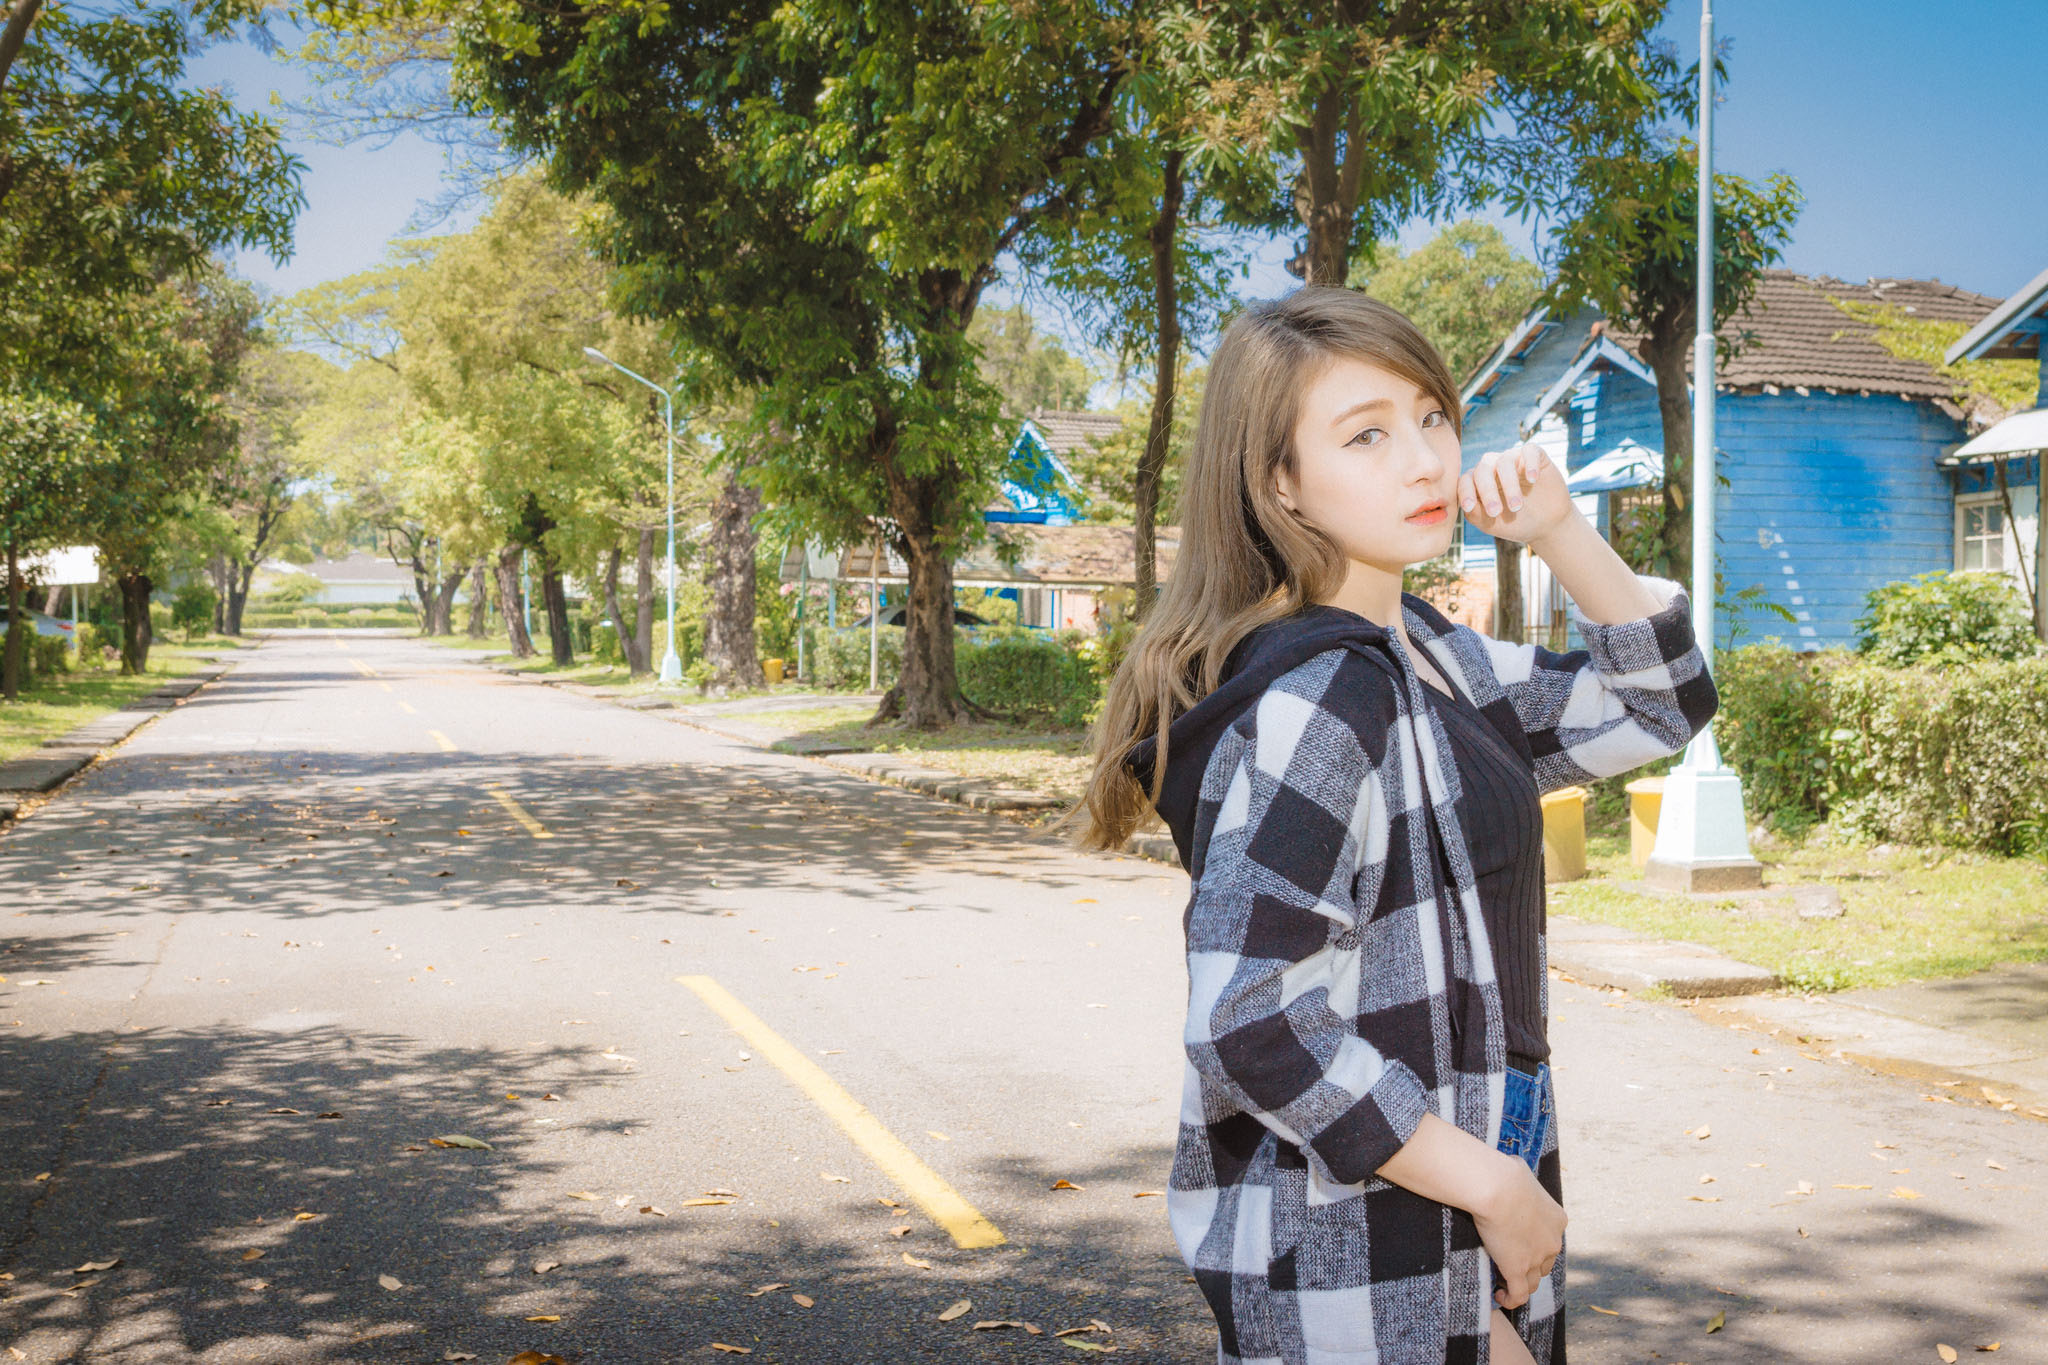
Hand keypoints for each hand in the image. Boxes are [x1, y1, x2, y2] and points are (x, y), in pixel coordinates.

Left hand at [1458, 443, 1575, 546]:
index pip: (1465, 481)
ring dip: (1509, 485)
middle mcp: (1492, 466)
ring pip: (1505, 462)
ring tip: (1516, 506)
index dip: (1465, 492)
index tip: (1469, 507)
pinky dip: (1530, 463)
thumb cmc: (1514, 523)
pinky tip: (1533, 480)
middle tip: (1495, 511)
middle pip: (1483, 470)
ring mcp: (1513, 459)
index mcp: (1477, 482)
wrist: (1547, 524)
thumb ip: (1475, 513)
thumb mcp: (1491, 523)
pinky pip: (1529, 451)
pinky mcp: (1534, 455)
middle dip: (1487, 491)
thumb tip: (1466, 504)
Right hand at [1472, 1151, 1564, 1310]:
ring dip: (1520, 1284)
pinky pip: (1518, 1295)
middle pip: (1545, 1263)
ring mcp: (1536, 1259)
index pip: (1550, 1240)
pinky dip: (1511, 1299)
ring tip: (1503, 1282)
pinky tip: (1500, 1297)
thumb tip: (1514, 1168)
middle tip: (1509, 1260)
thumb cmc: (1505, 1174)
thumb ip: (1522, 1180)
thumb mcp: (1522, 1172)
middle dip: (1530, 1265)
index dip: (1535, 1244)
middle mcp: (1552, 1242)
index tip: (1517, 1242)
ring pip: (1533, 1282)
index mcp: (1557, 1220)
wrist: (1497, 1188)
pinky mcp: (1518, 1270)